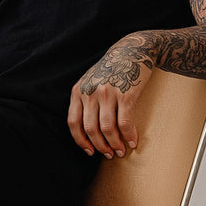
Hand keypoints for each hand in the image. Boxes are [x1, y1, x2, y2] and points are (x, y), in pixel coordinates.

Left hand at [68, 34, 155, 158]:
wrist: (132, 51)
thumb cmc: (110, 69)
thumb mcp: (89, 81)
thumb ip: (84, 100)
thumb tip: (86, 131)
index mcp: (78, 91)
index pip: (73, 123)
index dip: (80, 141)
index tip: (89, 151)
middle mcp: (90, 92)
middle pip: (90, 129)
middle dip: (100, 146)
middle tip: (109, 154)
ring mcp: (107, 93)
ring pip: (107, 128)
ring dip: (114, 144)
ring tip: (121, 151)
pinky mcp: (125, 94)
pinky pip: (125, 122)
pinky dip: (128, 136)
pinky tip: (132, 142)